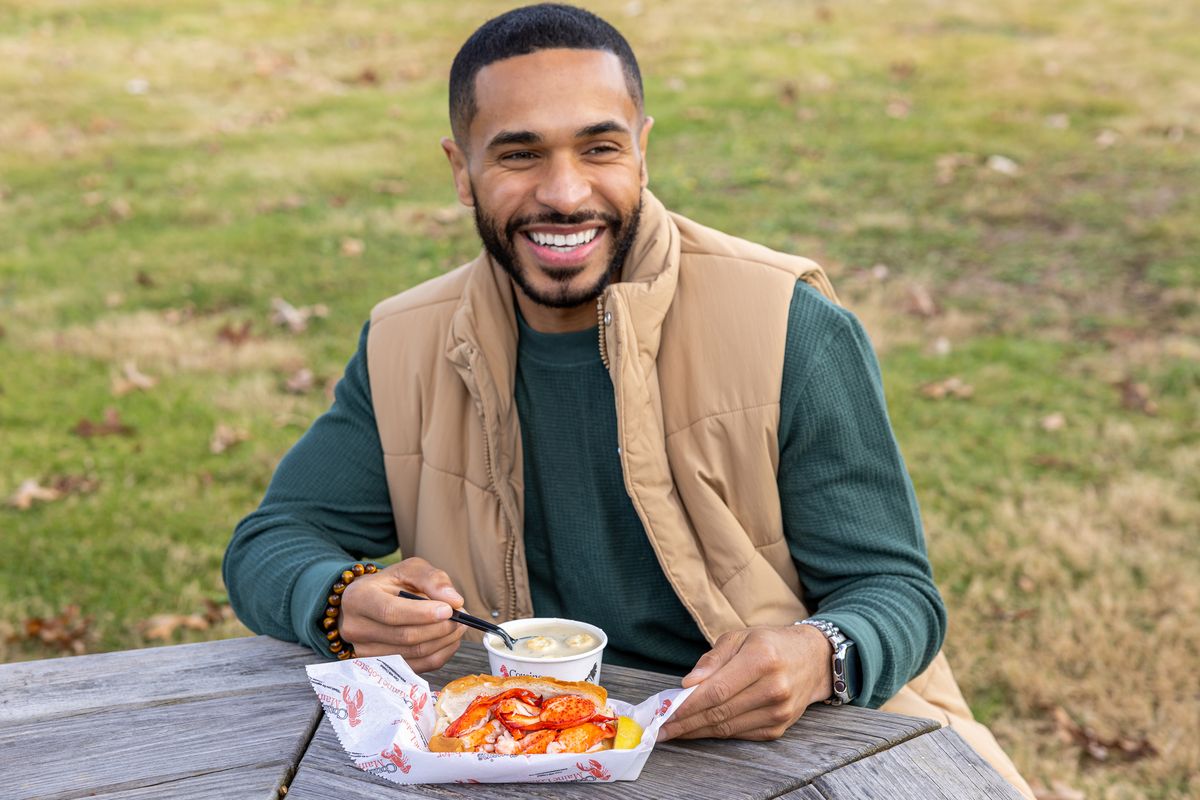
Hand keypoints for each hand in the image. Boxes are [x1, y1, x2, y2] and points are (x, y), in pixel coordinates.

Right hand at [339, 557, 466, 669]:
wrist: (369, 603)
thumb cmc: (390, 584)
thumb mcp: (409, 570)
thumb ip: (432, 579)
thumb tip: (454, 601)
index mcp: (359, 599)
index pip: (390, 612)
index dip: (422, 614)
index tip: (449, 610)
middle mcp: (356, 629)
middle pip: (404, 636)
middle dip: (440, 628)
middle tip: (462, 618)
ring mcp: (365, 653)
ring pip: (413, 654)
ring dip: (443, 642)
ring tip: (458, 626)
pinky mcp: (379, 668)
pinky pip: (417, 668)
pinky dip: (439, 655)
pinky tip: (448, 641)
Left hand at [658, 624, 832, 740]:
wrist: (813, 659)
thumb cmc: (770, 643)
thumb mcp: (740, 637)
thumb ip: (712, 659)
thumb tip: (688, 683)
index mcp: (762, 658)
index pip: (717, 690)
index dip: (688, 705)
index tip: (664, 712)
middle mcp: (774, 688)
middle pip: (720, 712)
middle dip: (686, 722)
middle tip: (661, 728)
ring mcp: (779, 711)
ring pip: (728, 728)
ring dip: (697, 731)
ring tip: (674, 730)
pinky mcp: (779, 727)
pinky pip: (740, 734)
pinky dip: (717, 732)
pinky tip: (699, 729)